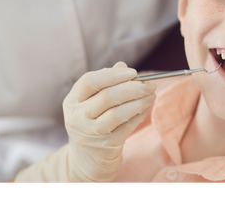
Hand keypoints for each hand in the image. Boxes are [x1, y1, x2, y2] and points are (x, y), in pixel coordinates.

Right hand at [63, 62, 155, 181]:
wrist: (87, 159)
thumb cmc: (93, 122)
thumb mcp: (92, 102)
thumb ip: (106, 83)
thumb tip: (122, 65)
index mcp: (72, 101)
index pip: (90, 81)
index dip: (113, 74)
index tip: (133, 72)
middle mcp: (77, 117)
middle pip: (107, 96)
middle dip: (132, 88)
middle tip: (150, 84)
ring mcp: (90, 133)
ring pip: (118, 113)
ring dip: (139, 101)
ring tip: (152, 95)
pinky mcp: (106, 145)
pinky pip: (127, 127)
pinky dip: (139, 115)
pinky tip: (147, 107)